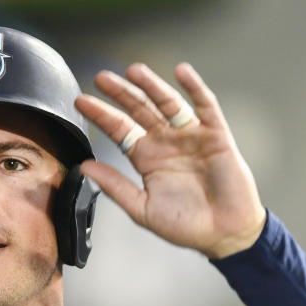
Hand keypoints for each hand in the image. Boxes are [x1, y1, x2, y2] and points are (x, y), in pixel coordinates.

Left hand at [75, 62, 265, 258]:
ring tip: (134, 71)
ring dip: (152, 85)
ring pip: (168, 103)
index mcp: (146, 158)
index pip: (119, 129)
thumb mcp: (142, 209)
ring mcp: (191, 136)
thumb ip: (115, 186)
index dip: (101, 115)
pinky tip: (182, 72)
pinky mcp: (216, 135)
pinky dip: (194, 87)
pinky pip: (205, 106)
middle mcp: (166, 142)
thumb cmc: (185, 225)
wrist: (224, 234)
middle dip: (121, 93)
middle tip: (102, 78)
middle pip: (140, 109)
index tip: (81, 101)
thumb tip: (84, 167)